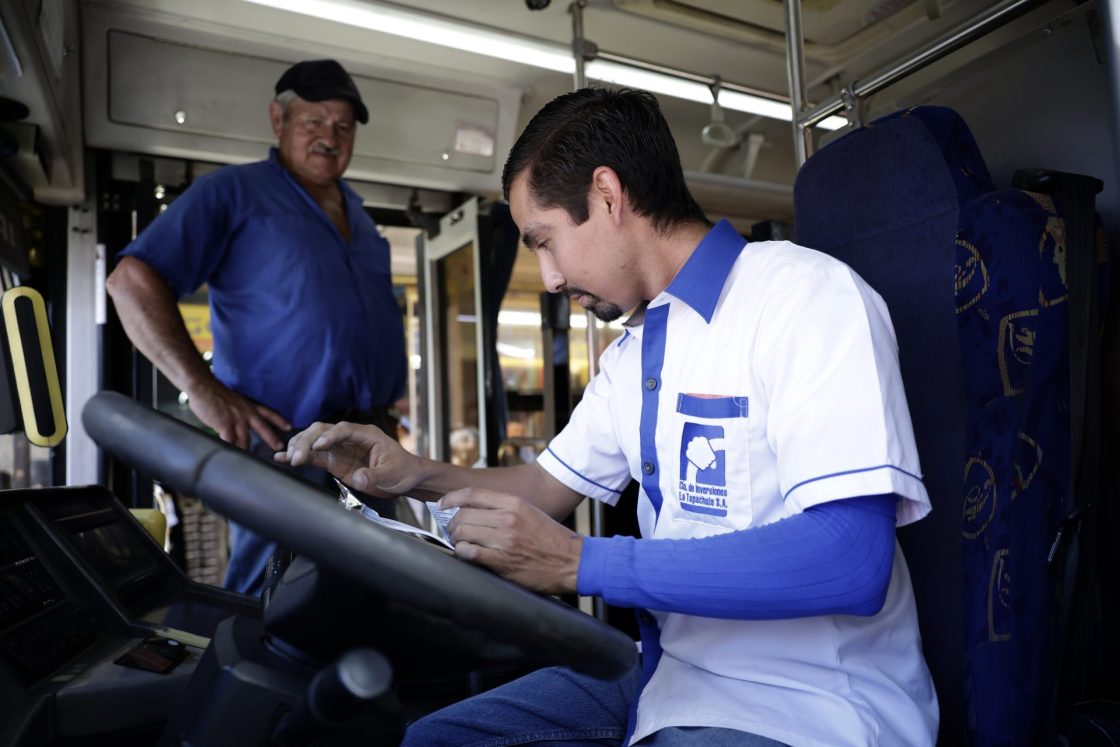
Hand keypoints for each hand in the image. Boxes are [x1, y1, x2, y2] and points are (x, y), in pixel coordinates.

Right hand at [188, 379, 289, 450]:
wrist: (203, 387)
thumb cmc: (214, 393)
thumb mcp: (233, 400)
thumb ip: (239, 411)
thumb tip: (238, 422)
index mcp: (248, 405)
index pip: (268, 413)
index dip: (279, 420)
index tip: (289, 426)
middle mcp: (246, 413)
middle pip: (262, 428)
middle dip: (272, 439)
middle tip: (280, 448)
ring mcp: (236, 419)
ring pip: (245, 440)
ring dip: (246, 451)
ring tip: (248, 460)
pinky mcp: (224, 425)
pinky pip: (229, 442)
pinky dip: (230, 449)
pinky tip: (230, 456)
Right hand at [276, 421, 423, 497]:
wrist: (406, 479)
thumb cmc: (403, 471)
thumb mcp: (392, 474)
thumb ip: (374, 476)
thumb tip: (359, 478)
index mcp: (367, 434)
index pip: (344, 430)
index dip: (329, 436)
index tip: (318, 445)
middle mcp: (350, 438)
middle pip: (323, 431)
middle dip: (308, 441)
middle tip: (296, 457)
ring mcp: (341, 449)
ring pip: (314, 441)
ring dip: (300, 447)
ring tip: (288, 458)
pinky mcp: (335, 461)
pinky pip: (314, 457)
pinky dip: (300, 457)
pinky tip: (282, 458)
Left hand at [440, 488, 582, 594]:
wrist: (573, 561)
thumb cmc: (552, 539)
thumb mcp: (530, 512)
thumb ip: (504, 509)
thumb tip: (474, 510)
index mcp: (514, 503)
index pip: (472, 495)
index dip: (451, 499)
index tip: (442, 505)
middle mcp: (508, 519)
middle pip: (462, 515)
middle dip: (451, 524)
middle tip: (453, 532)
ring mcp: (505, 541)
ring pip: (462, 533)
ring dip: (456, 540)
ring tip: (460, 544)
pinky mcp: (503, 562)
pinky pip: (469, 554)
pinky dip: (462, 553)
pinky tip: (466, 554)